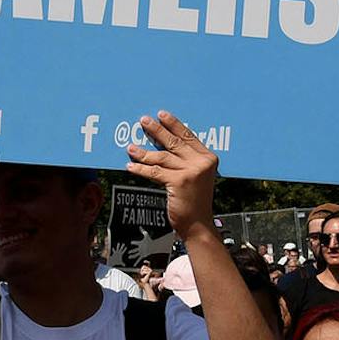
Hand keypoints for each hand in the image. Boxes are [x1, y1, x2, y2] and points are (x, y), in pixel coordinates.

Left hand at [123, 111, 216, 232]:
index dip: (174, 124)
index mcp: (208, 158)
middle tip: (143, 121)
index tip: (162, 115)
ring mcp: (191, 172)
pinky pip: (155, 172)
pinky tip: (131, 166)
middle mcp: (202, 163)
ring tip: (130, 147)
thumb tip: (164, 145)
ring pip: (162, 156)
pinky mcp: (179, 182)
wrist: (197, 224)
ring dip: (143, 152)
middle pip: (174, 142)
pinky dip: (141, 169)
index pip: (188, 136)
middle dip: (157, 130)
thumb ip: (186, 161)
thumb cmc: (194, 201)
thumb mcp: (196, 177)